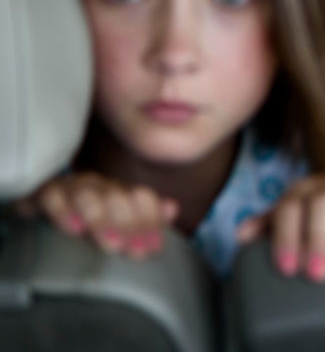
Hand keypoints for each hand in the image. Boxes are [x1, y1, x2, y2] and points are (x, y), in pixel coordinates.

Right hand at [13, 172, 178, 258]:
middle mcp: (98, 186)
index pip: (142, 198)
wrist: (37, 206)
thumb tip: (172, 208)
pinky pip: (52, 197)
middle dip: (129, 225)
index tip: (152, 248)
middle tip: (134, 252)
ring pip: (89, 196)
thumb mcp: (115, 223)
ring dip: (102, 220)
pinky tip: (73, 229)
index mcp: (119, 192)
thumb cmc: (82, 219)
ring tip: (111, 245)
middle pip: (118, 197)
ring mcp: (71, 188)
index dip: (150, 222)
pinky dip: (64, 212)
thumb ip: (145, 218)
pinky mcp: (43, 194)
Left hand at [235, 173, 324, 282]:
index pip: (290, 208)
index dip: (287, 237)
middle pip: (322, 204)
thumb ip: (270, 226)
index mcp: (304, 192)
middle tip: (317, 274)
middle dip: (317, 239)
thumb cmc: (323, 219)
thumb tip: (242, 235)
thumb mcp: (294, 219)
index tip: (288, 269)